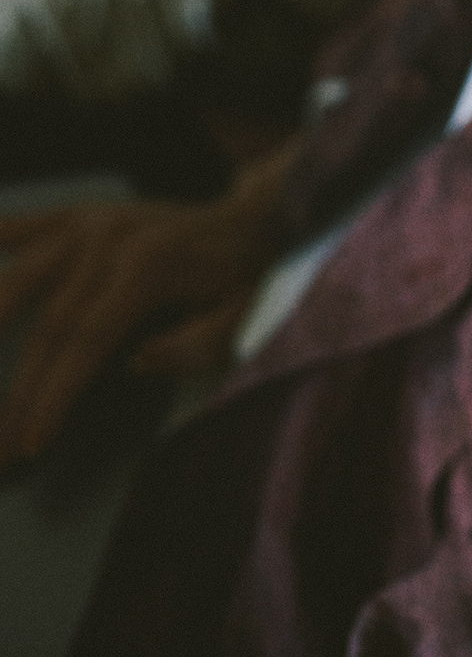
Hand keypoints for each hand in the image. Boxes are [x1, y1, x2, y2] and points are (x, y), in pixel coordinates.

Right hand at [0, 135, 298, 468]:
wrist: (261, 217)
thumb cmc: (252, 276)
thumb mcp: (246, 314)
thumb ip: (198, 342)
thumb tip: (138, 361)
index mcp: (148, 265)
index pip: (86, 338)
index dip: (55, 392)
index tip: (33, 440)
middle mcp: (111, 238)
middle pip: (50, 322)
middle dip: (21, 388)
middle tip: (2, 441)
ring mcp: (94, 223)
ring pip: (25, 274)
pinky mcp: (88, 216)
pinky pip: (33, 225)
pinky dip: (2, 236)